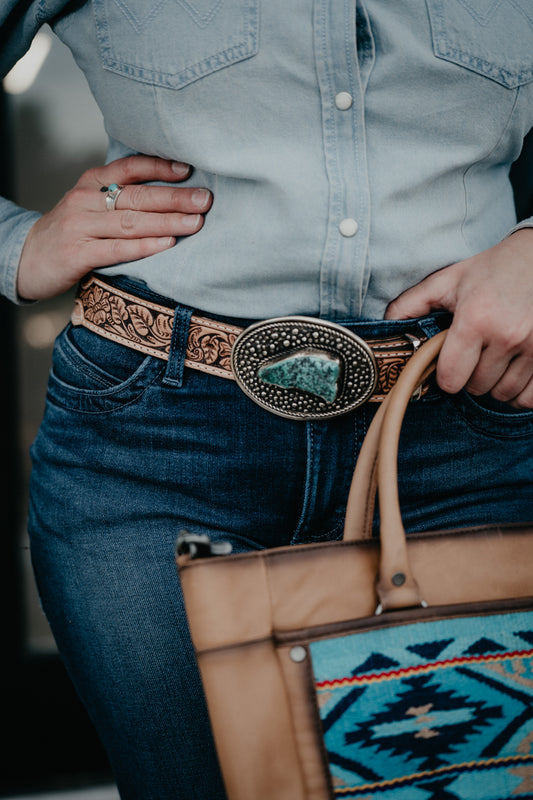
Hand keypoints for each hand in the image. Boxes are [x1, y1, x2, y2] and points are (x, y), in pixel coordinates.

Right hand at [16, 155, 211, 300]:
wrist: (26, 258)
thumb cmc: (71, 232)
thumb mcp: (90, 205)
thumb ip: (120, 197)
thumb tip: (171, 192)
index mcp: (91, 183)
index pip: (129, 169)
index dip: (159, 167)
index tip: (188, 170)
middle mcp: (85, 200)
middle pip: (137, 196)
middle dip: (175, 198)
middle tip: (205, 200)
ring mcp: (80, 227)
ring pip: (130, 222)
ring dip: (167, 222)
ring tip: (195, 223)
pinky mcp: (77, 254)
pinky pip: (117, 248)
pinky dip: (144, 246)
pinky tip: (167, 244)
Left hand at [385, 228, 532, 407]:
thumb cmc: (491, 270)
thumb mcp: (448, 281)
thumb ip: (412, 304)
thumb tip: (384, 325)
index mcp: (475, 319)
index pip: (451, 379)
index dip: (445, 375)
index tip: (449, 363)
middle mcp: (507, 335)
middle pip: (476, 388)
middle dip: (470, 376)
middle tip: (474, 354)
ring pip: (503, 394)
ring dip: (495, 384)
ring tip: (494, 359)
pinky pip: (529, 398)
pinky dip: (519, 394)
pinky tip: (512, 374)